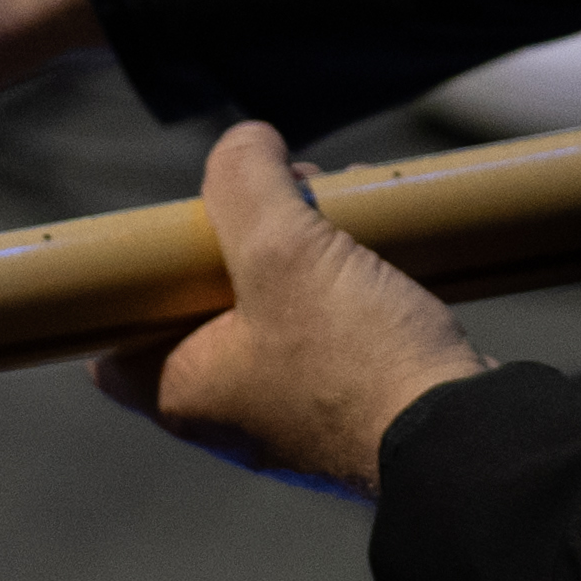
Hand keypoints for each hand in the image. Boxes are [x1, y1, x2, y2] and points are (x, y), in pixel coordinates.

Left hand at [93, 125, 493, 498]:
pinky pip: (331, 333)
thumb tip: (243, 143)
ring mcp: (296, 417)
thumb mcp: (285, 249)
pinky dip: (347, 287)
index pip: (114, 346)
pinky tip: (381, 249)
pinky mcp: (355, 408)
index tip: (177, 237)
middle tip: (285, 200)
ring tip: (344, 209)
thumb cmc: (360, 358)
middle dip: (244, 241)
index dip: (135, 284)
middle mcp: (233, 416)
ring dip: (304, 255)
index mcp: (187, 393)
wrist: (467, 437)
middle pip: (206, 308)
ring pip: (275, 313)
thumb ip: (245, 182)